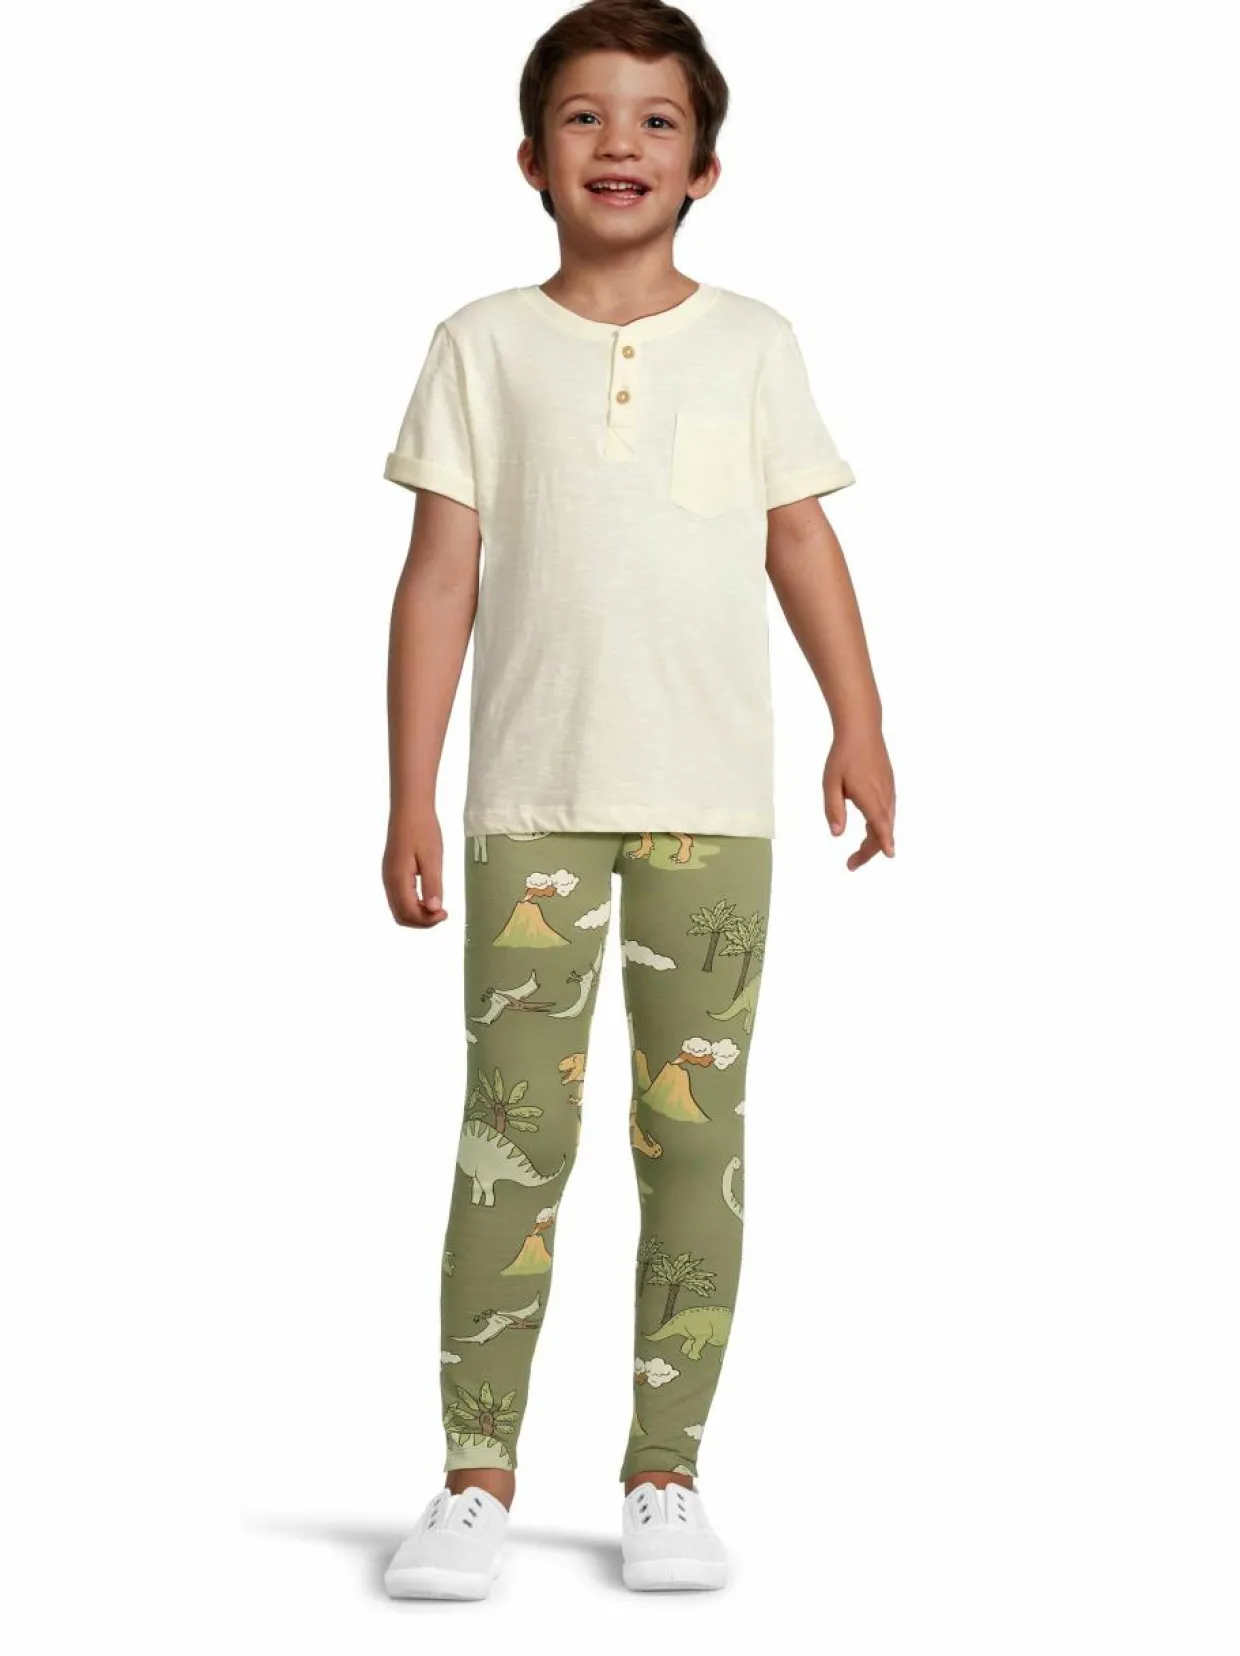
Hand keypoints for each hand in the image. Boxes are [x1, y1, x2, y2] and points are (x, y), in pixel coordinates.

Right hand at [383, 809, 448, 925]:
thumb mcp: (432, 858)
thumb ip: (433, 885)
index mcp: (398, 878)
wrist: (409, 809)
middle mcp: (389, 881)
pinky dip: (412, 905)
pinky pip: (399, 898)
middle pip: (401, 916)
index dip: (428, 920)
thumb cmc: (422, 830)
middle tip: (443, 913)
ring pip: (399, 909)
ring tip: (437, 908)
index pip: (409, 912)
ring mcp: (388, 877)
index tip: (445, 913)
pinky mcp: (392, 873)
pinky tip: (428, 898)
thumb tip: (434, 909)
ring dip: (417, 915)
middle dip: (422, 921)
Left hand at [823, 729, 895, 870]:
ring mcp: (889, 791)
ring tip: (857, 853)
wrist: (862, 731)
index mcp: (870, 797)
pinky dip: (880, 826)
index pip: (880, 825)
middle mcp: (884, 796)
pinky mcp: (889, 786)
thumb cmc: (843, 756)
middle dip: (869, 851)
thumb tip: (836, 833)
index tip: (890, 855)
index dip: (885, 842)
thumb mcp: (831, 783)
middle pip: (882, 830)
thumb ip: (833, 809)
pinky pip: (887, 812)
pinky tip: (871, 829)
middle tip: (850, 864)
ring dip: (874, 839)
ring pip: (886, 822)